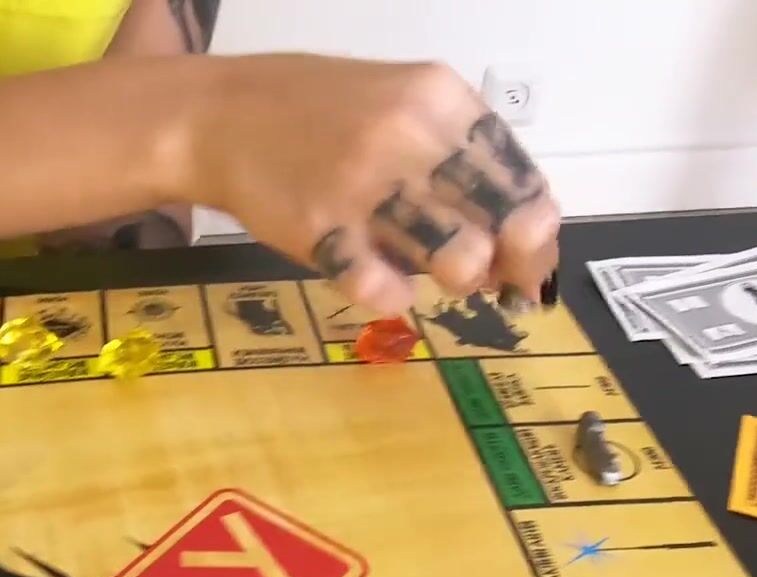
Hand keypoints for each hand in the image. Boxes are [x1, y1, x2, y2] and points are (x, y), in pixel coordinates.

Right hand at [185, 55, 559, 315]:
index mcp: (439, 98)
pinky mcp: (322, 231)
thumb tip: (516, 232)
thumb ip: (457, 153)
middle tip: (492, 280)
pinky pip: (386, 289)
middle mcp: (411, 137)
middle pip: (504, 220)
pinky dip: (395, 297)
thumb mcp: (400, 105)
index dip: (536, 228)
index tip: (531, 257)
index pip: (521, 174)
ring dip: (460, 278)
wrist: (220, 117)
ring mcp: (366, 185)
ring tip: (432, 270)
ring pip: (460, 258)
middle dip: (512, 262)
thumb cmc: (319, 116)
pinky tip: (382, 283)